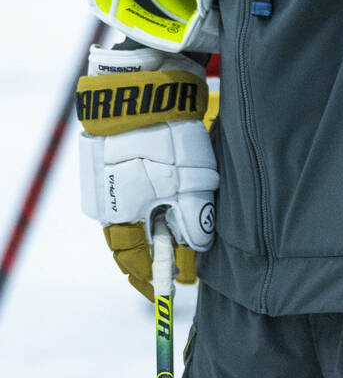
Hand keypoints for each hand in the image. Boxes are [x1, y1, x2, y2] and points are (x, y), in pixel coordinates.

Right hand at [77, 44, 218, 298]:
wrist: (144, 90)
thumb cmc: (165, 140)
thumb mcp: (188, 184)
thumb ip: (193, 220)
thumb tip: (197, 249)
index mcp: (118, 215)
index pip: (132, 259)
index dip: (154, 277)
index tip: (175, 287)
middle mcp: (110, 202)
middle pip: (135, 241)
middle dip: (159, 257)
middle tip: (186, 269)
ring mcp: (115, 181)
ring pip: (139, 218)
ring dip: (161, 232)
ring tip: (187, 244)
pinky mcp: (124, 163)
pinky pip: (140, 198)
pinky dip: (158, 210)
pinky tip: (176, 211)